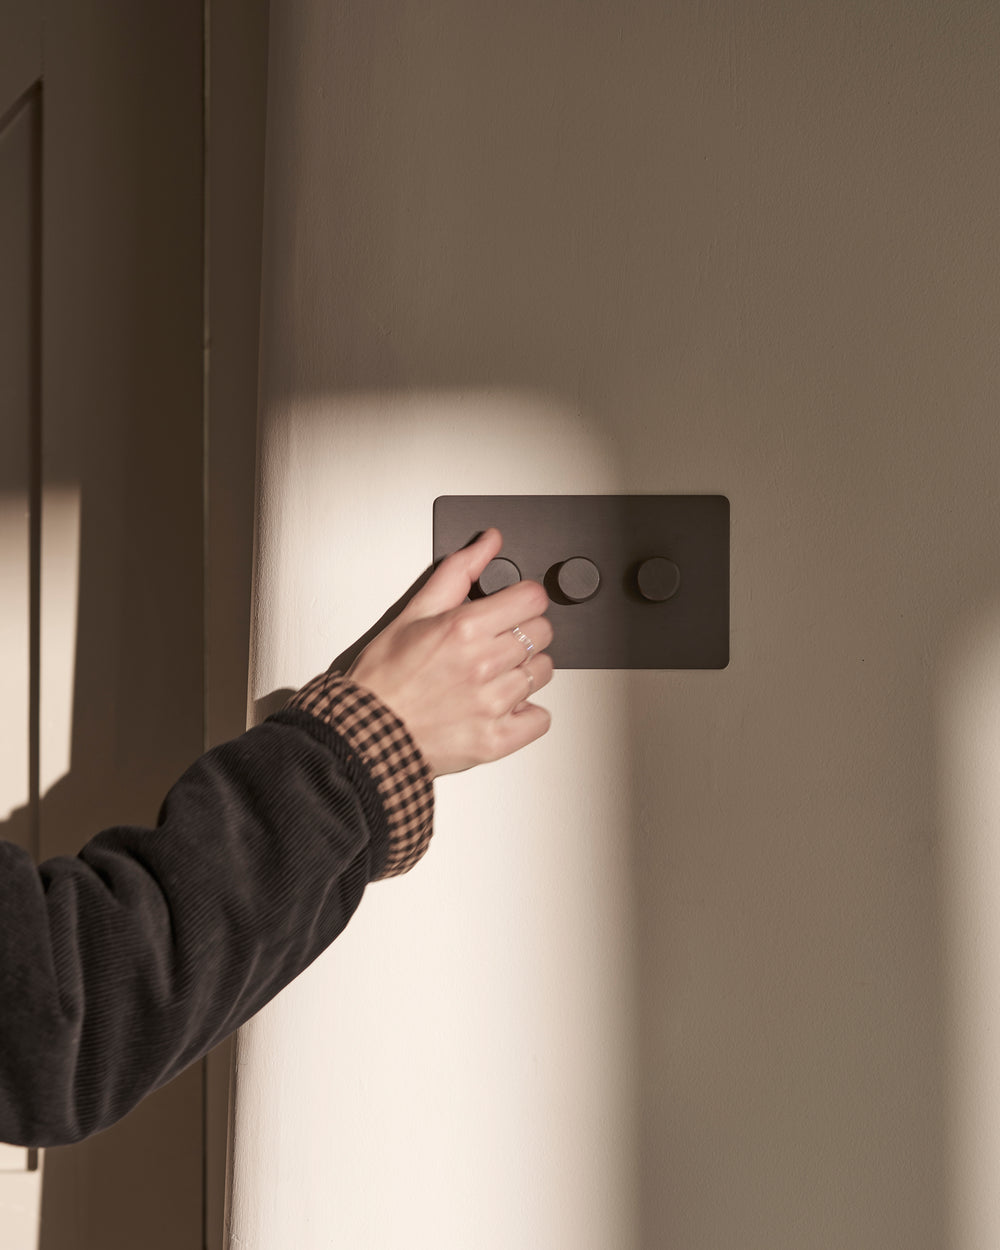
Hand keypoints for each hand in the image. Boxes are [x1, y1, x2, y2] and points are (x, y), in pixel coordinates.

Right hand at [347, 528, 553, 777]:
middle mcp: (483, 664)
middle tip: (498, 642)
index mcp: (464, 628)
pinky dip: (527, 713)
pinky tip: (504, 705)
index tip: (514, 607)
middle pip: (542, 632)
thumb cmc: (385, 676)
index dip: (524, 599)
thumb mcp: (415, 611)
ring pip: (544, 672)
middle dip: (524, 632)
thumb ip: (459, 571)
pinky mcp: (495, 739)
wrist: (367, 732)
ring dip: (525, 671)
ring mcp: (492, 704)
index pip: (533, 598)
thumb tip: (490, 543)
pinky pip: (540, 718)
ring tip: (494, 675)